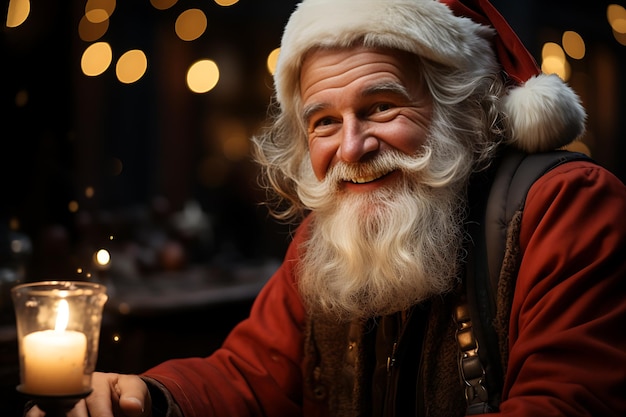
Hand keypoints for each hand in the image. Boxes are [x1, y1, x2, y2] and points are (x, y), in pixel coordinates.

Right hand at [24, 372, 151, 416]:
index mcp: (98, 380)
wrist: (121, 405)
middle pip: (73, 407)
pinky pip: (37, 411)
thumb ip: (135, 396)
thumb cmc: (127, 396)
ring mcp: (63, 398)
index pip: (95, 398)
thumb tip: (132, 405)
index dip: (101, 414)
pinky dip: (36, 415)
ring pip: (57, 410)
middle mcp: (77, 388)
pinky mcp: (51, 408)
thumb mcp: (137, 391)